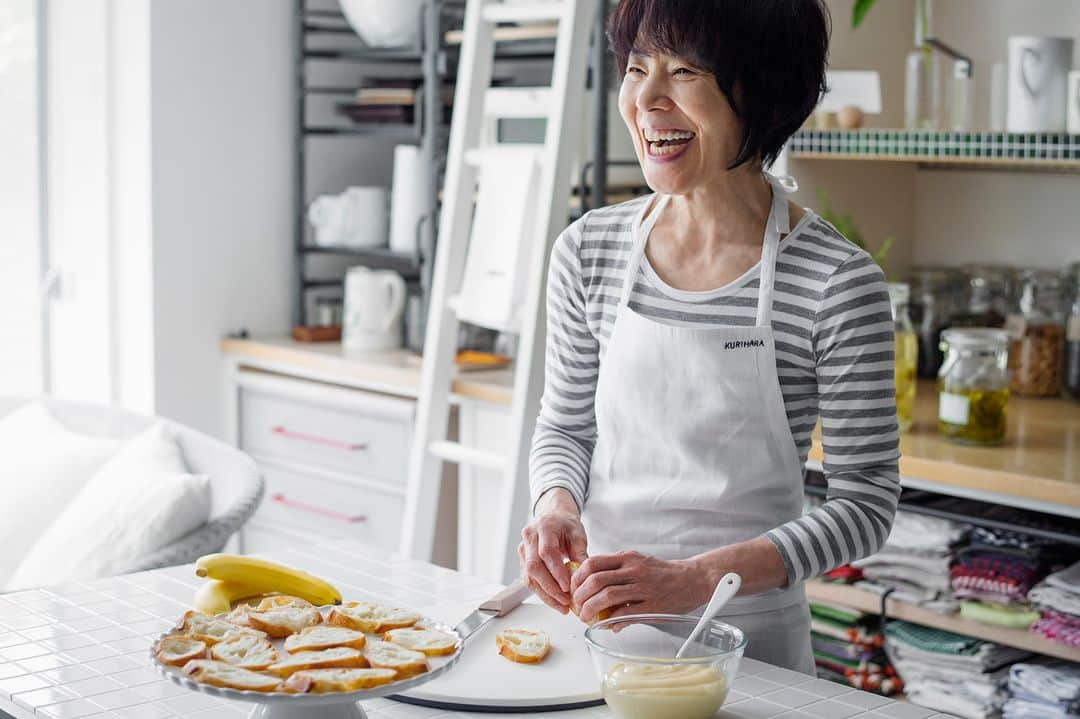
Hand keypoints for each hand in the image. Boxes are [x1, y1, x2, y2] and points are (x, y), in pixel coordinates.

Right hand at [518, 489, 587, 613]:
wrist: (553, 517)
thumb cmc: (566, 525)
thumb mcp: (578, 534)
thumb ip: (581, 554)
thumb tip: (585, 577)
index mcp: (544, 527)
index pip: (547, 552)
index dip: (556, 571)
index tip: (568, 587)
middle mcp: (529, 537)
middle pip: (534, 566)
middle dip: (550, 587)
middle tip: (566, 601)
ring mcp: (523, 549)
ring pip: (529, 577)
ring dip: (546, 594)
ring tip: (562, 606)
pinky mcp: (522, 561)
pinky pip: (529, 580)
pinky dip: (542, 593)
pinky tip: (555, 601)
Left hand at [570, 551, 710, 622]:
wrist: (694, 578)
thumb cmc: (664, 572)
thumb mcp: (638, 562)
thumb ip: (617, 572)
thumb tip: (596, 589)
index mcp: (627, 558)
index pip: (592, 563)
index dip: (577, 577)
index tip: (573, 588)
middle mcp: (633, 569)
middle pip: (595, 580)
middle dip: (580, 596)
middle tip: (576, 606)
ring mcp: (643, 587)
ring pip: (607, 596)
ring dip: (591, 609)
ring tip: (586, 616)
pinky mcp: (652, 605)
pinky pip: (625, 614)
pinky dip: (611, 621)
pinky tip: (607, 625)